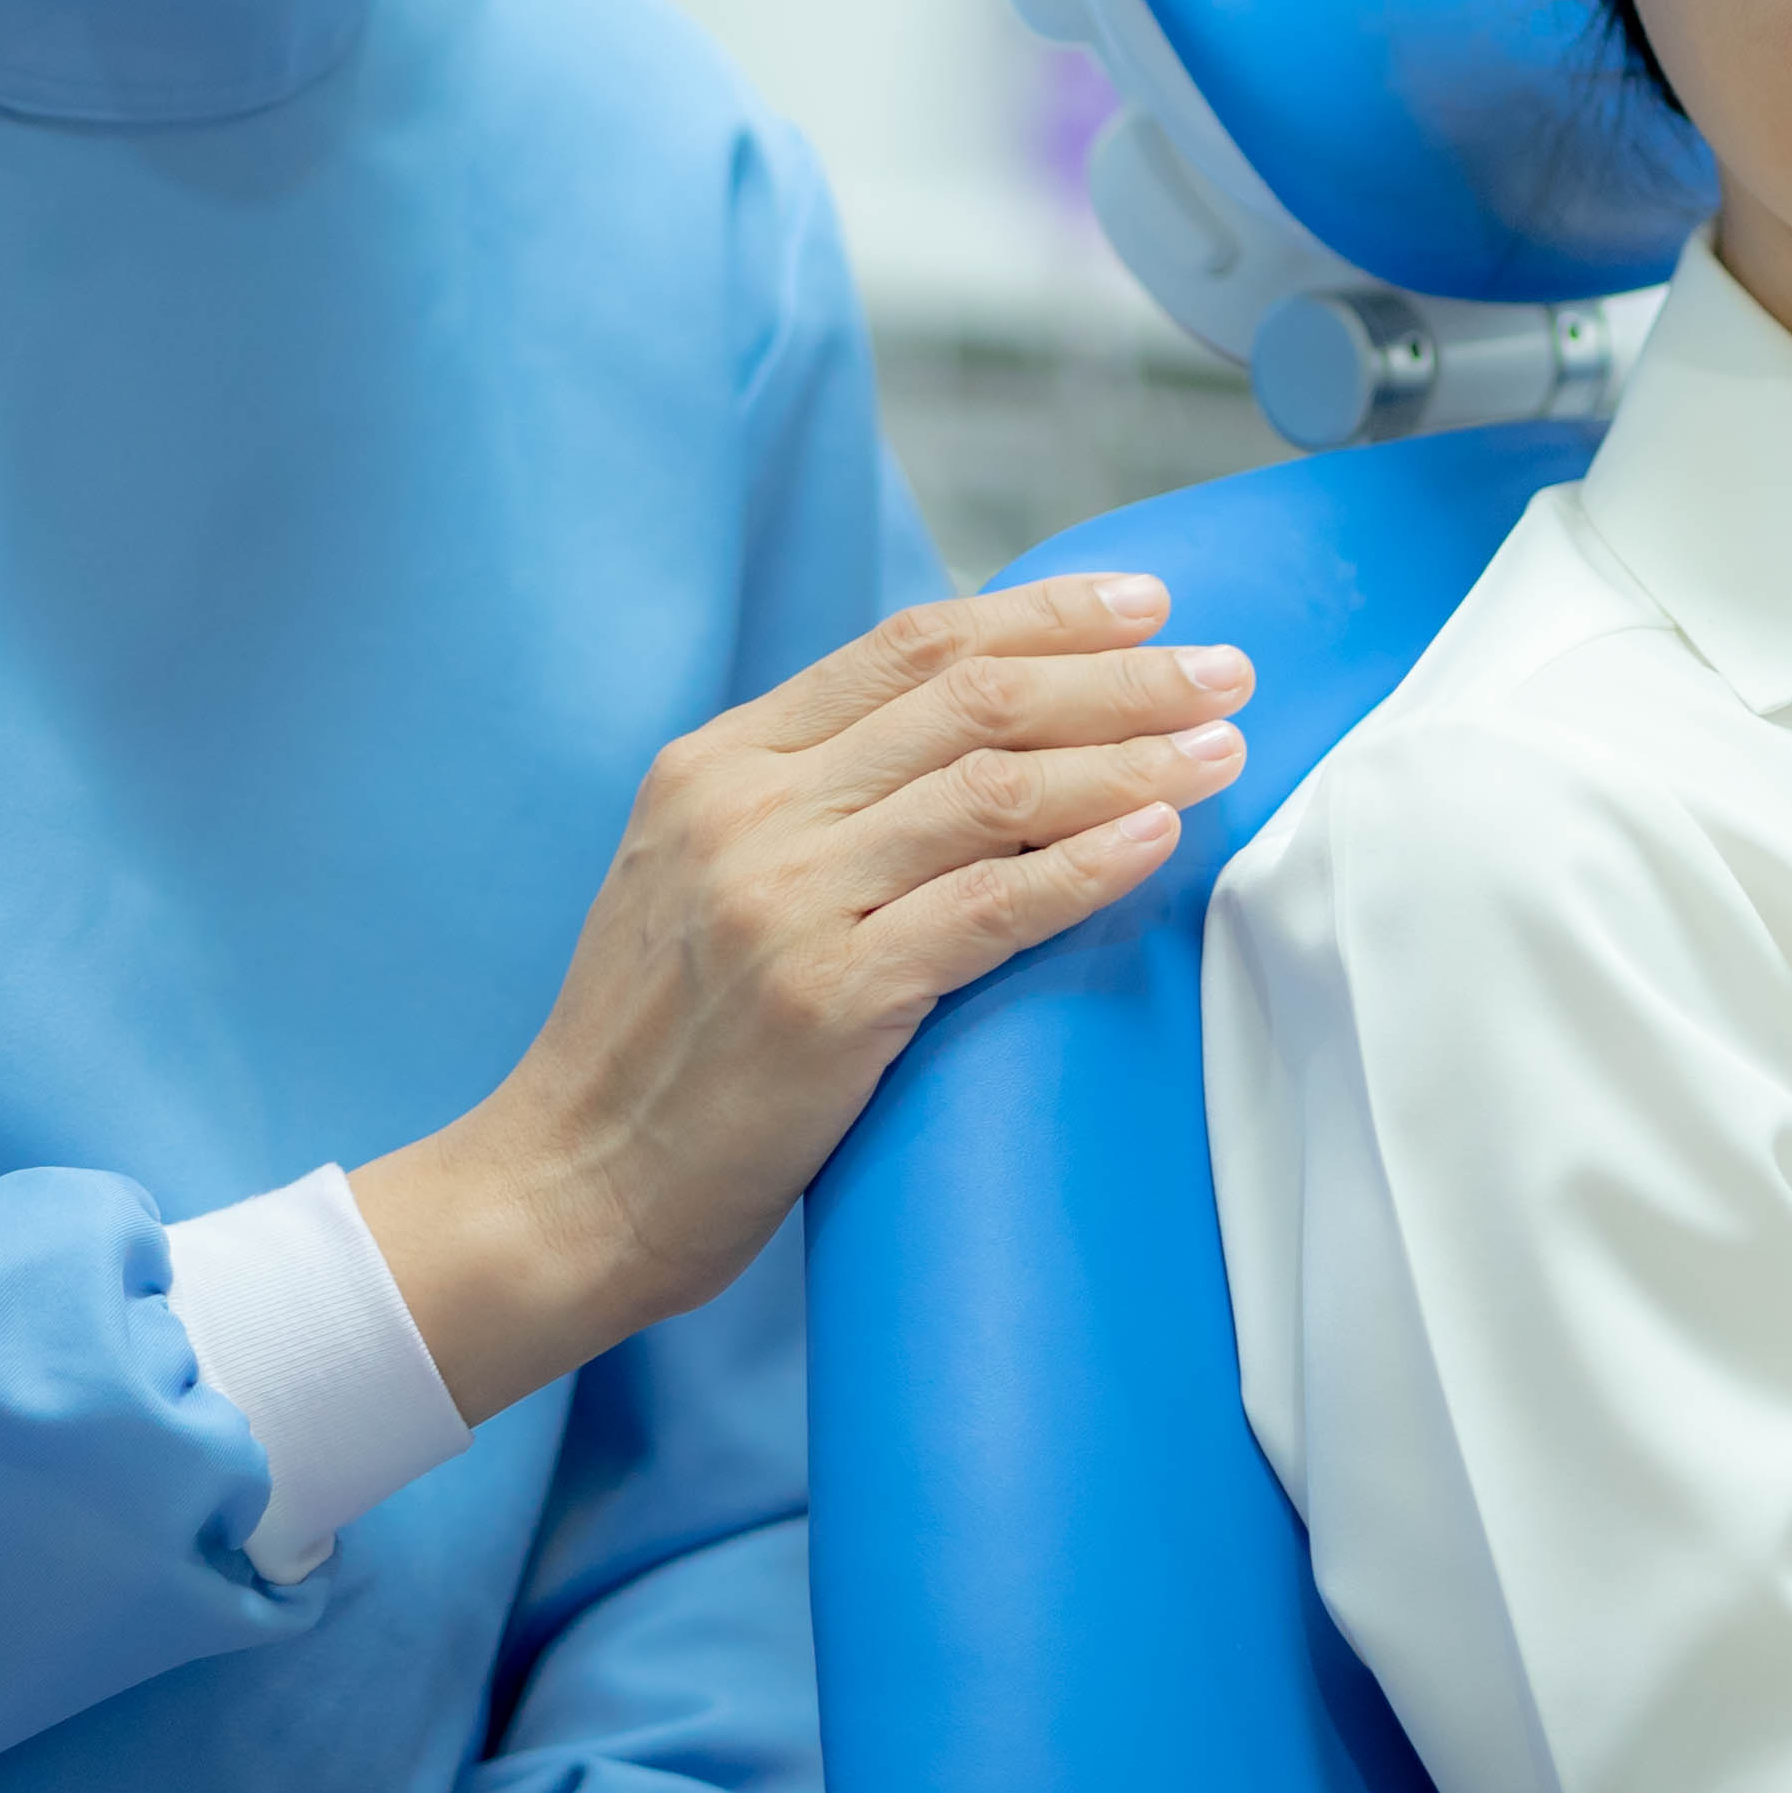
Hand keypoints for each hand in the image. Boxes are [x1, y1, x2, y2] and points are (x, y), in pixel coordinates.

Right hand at [353, 572, 1254, 1412]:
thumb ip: (811, 801)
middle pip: (968, 697)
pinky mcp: (825, 1000)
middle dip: (1116, 672)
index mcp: (719, 763)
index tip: (1147, 604)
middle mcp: (748, 811)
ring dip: (1130, 756)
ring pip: (993, 787)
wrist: (566, 1189)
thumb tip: (974, 740)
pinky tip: (1159, 839)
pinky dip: (1085, 864)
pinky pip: (986, 908)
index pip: (907, 646)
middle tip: (1226, 668)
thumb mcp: (703, 877)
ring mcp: (782, 901)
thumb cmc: (660, 1048)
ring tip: (1223, 745)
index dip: (1041, 614)